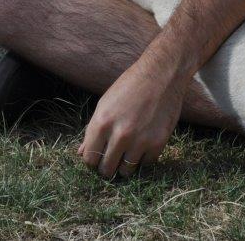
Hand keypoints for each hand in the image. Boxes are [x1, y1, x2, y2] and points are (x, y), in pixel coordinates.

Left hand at [78, 58, 185, 178]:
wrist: (162, 74)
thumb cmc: (130, 86)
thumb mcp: (105, 103)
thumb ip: (92, 130)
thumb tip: (81, 153)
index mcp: (102, 123)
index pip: (89, 159)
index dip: (92, 161)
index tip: (98, 158)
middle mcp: (120, 134)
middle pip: (107, 169)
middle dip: (107, 167)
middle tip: (112, 160)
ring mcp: (140, 140)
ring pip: (126, 171)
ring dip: (125, 165)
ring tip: (128, 153)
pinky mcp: (158, 142)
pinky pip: (146, 164)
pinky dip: (143, 158)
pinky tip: (143, 145)